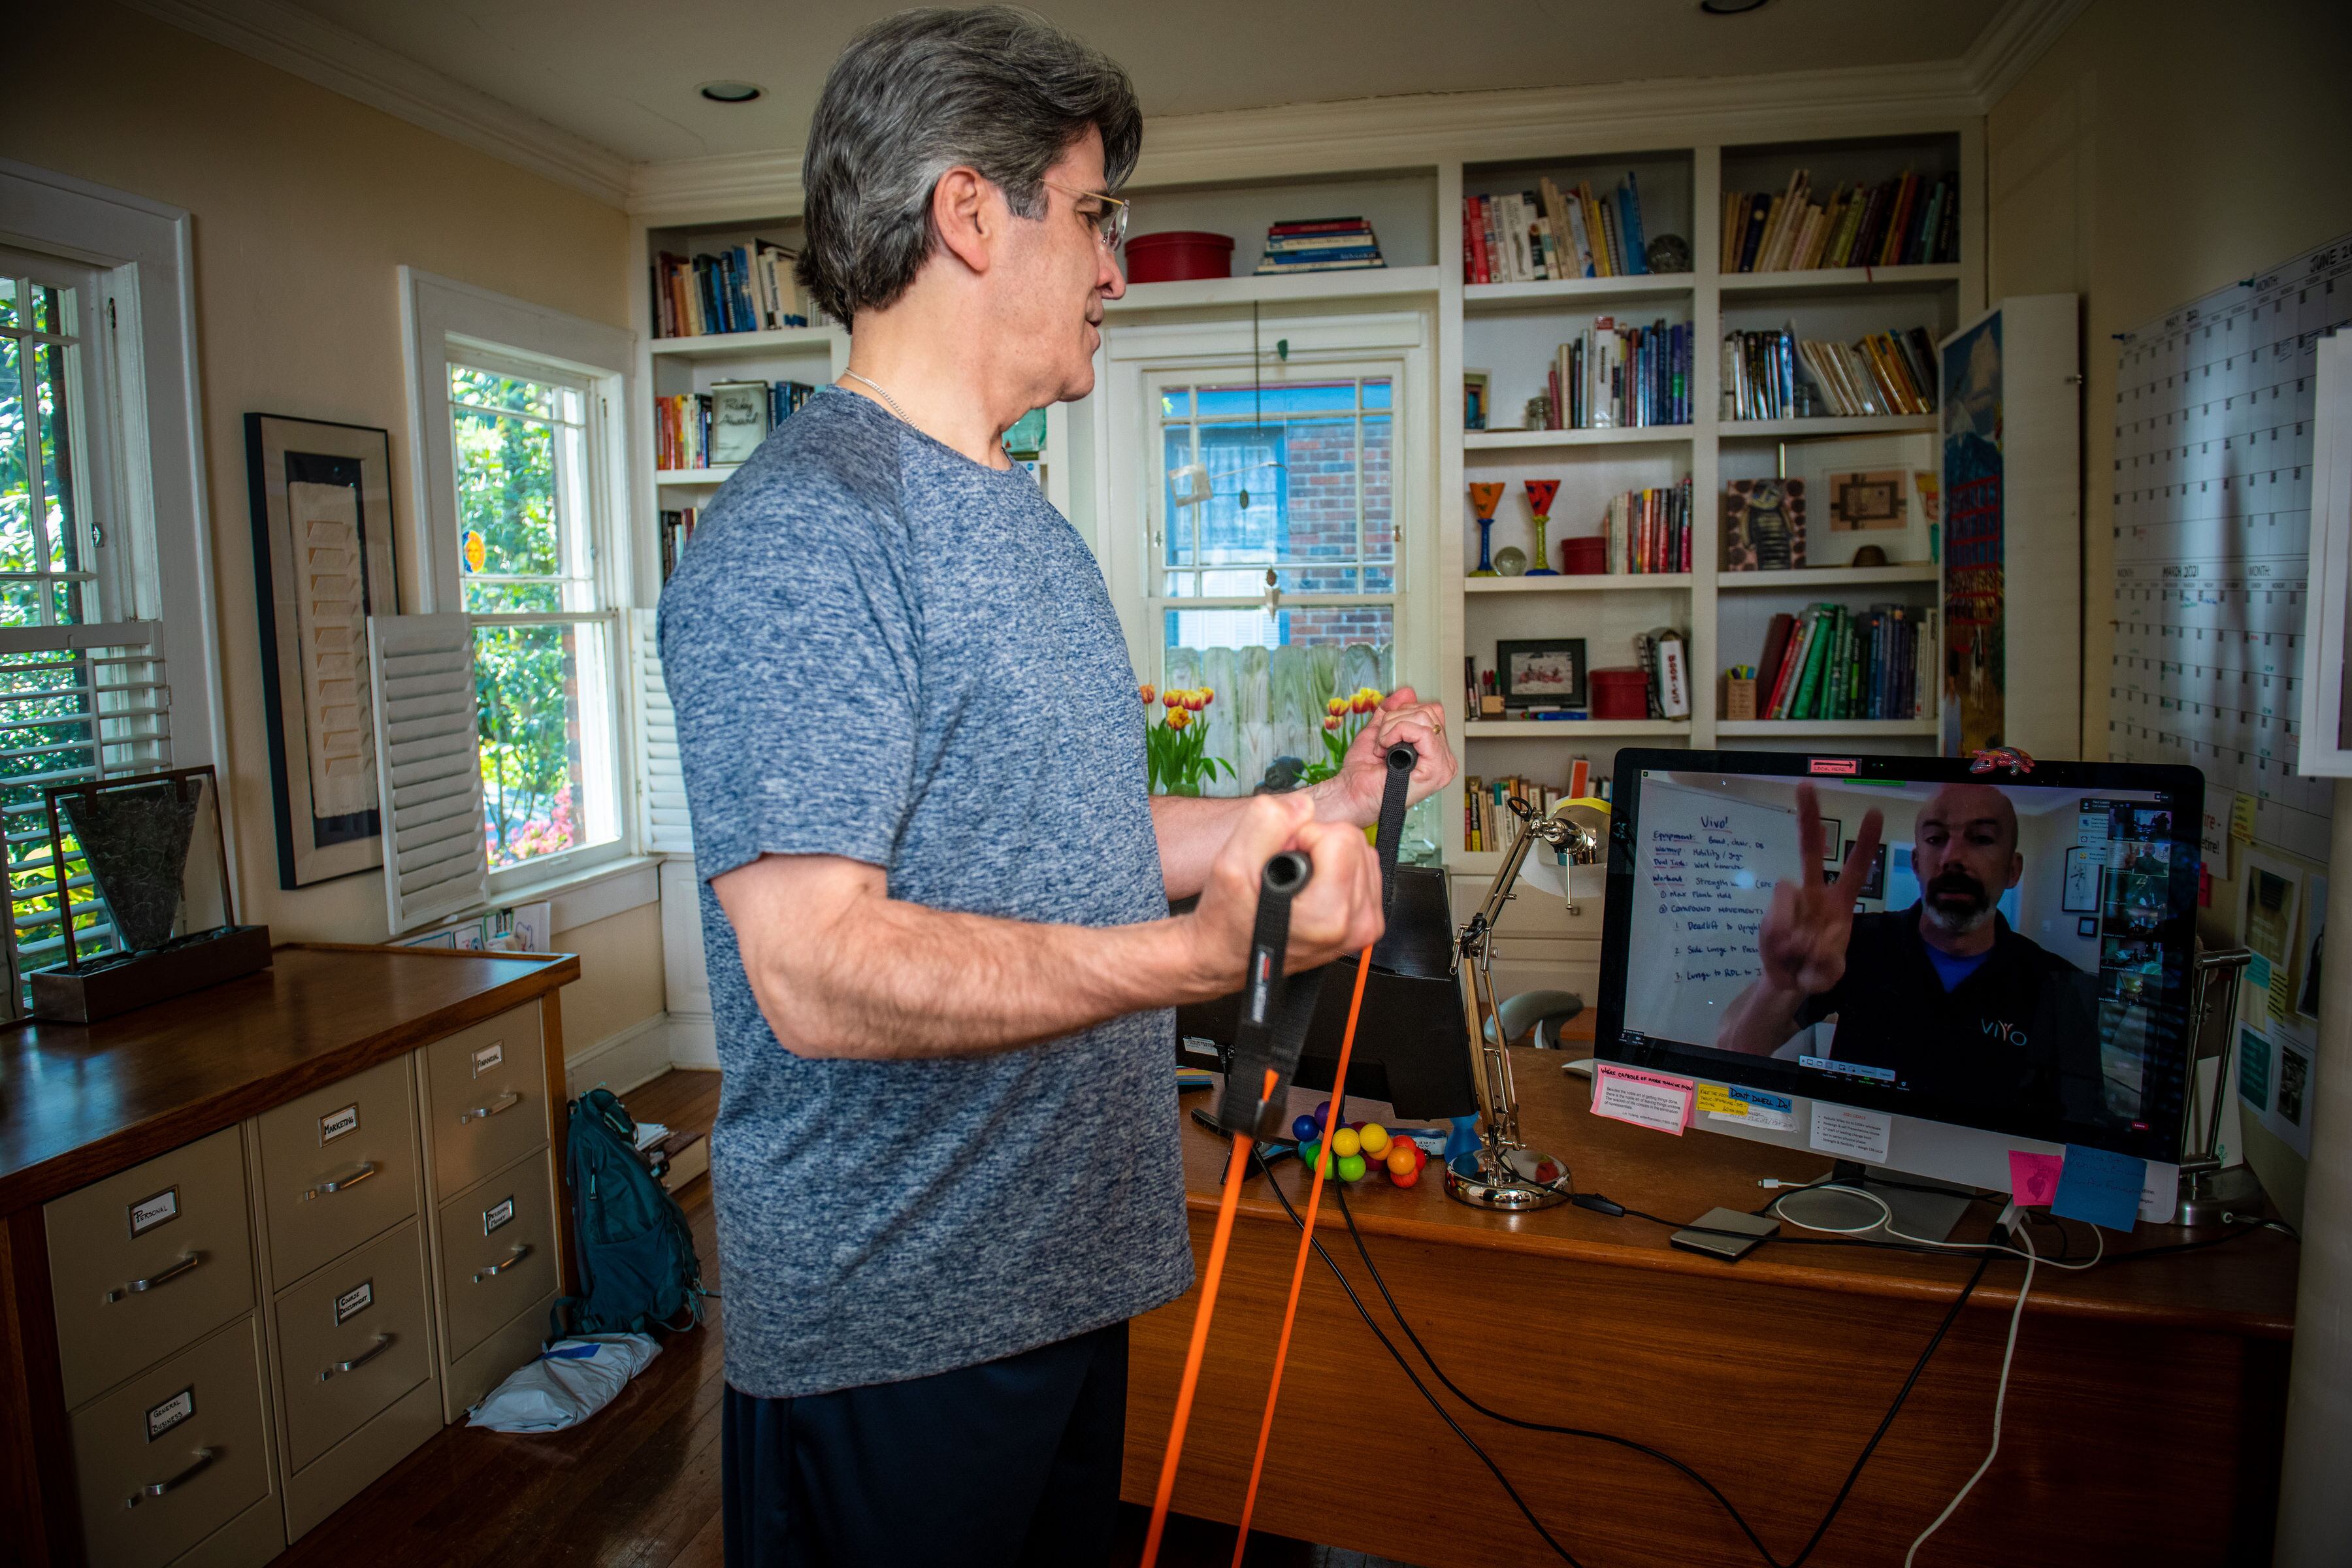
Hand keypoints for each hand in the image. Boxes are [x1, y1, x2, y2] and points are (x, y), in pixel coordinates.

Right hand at [1187, 792, 1385, 993]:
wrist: (1229, 955)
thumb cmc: (1229, 920)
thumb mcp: (1230, 865)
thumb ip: (1265, 824)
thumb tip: (1303, 806)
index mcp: (1329, 914)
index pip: (1340, 836)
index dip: (1303, 836)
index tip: (1281, 860)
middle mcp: (1356, 923)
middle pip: (1354, 841)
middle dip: (1317, 845)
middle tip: (1286, 871)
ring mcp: (1365, 925)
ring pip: (1361, 852)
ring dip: (1327, 857)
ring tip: (1296, 883)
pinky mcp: (1368, 923)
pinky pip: (1364, 870)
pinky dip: (1338, 869)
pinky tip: (1312, 887)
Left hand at [1314, 686, 1457, 826]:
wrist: (1352, 793)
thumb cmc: (1363, 772)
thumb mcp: (1379, 730)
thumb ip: (1394, 710)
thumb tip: (1407, 692)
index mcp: (1434, 750)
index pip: (1431, 711)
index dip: (1403, 713)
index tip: (1387, 733)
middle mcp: (1443, 758)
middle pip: (1428, 711)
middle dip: (1395, 720)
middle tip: (1383, 742)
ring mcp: (1442, 766)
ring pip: (1423, 719)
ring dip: (1393, 728)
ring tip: (1384, 748)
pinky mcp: (1436, 770)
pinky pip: (1422, 732)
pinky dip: (1397, 733)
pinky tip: (1387, 749)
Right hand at [1755, 783, 1882, 1003]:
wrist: (1785, 982)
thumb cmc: (1816, 970)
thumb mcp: (1830, 973)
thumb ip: (1828, 961)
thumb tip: (1804, 936)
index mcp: (1839, 903)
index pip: (1855, 868)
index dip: (1865, 842)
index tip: (1874, 811)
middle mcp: (1813, 894)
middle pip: (1810, 849)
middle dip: (1808, 816)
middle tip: (1806, 785)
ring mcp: (1789, 902)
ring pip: (1788, 895)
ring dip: (1794, 931)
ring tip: (1798, 954)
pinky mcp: (1769, 915)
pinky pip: (1774, 921)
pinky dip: (1779, 940)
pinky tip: (1784, 952)